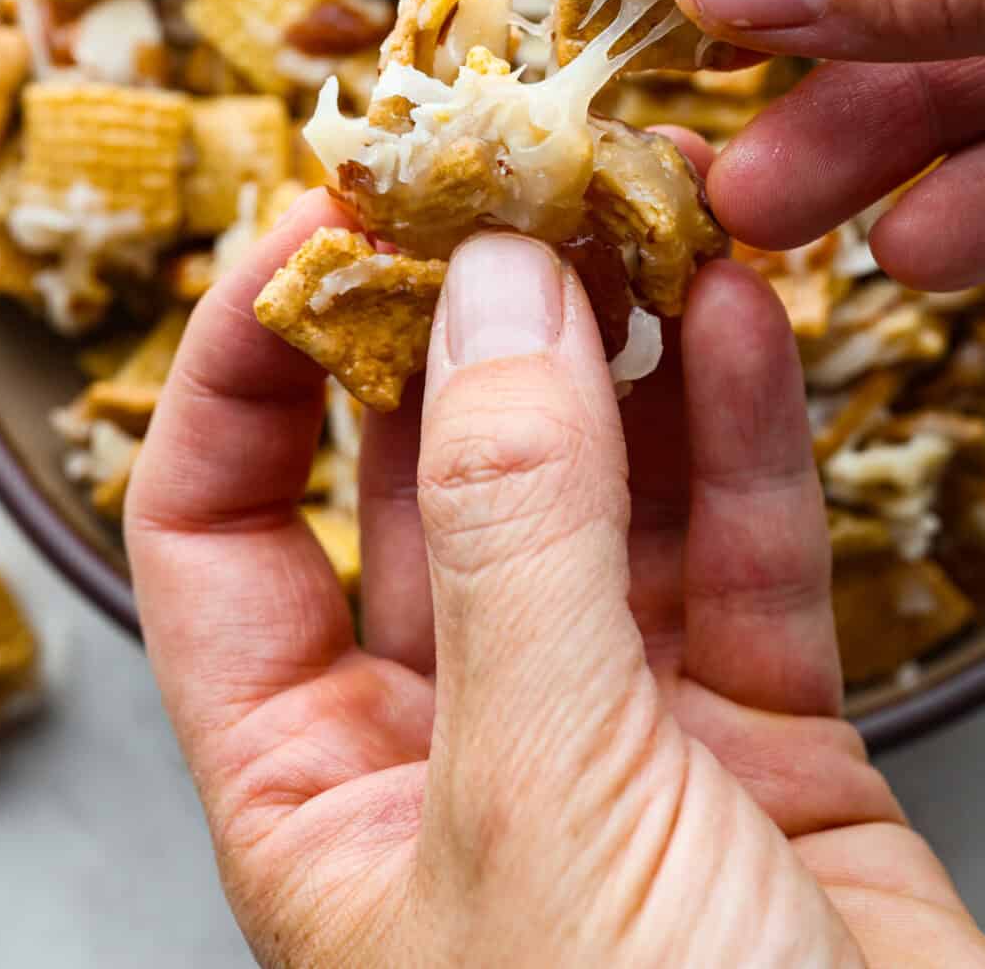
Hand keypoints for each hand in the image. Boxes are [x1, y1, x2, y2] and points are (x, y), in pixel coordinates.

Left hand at [126, 185, 984, 967]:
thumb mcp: (539, 802)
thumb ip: (514, 533)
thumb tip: (488, 296)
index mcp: (316, 793)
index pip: (220, 529)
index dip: (245, 363)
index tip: (319, 223)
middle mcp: (454, 747)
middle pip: (420, 478)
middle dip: (459, 324)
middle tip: (503, 181)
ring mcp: (615, 735)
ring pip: (597, 495)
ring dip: (616, 353)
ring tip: (637, 218)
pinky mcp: (764, 739)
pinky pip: (739, 549)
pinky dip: (738, 431)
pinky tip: (734, 326)